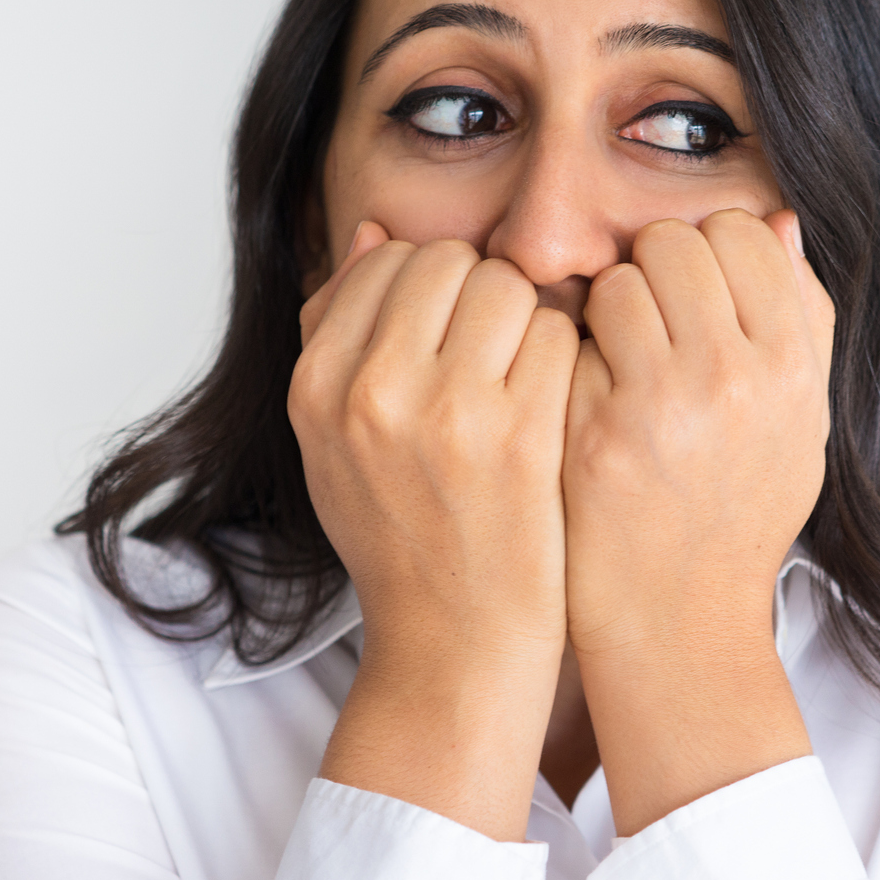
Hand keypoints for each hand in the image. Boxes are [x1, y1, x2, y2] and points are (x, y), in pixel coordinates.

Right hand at [291, 222, 579, 839]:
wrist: (453, 647)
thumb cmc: (402, 537)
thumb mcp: (335, 441)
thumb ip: (340, 333)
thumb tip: (372, 232)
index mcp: (315, 386)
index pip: (386, 260)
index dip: (433, 287)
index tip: (450, 336)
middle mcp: (369, 393)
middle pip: (449, 261)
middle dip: (483, 295)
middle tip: (496, 356)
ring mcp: (444, 414)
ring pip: (508, 287)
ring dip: (529, 322)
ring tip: (523, 381)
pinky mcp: (516, 439)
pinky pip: (554, 336)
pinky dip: (564, 362)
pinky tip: (554, 408)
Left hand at [562, 207, 834, 833]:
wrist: (679, 621)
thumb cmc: (738, 513)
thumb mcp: (800, 422)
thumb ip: (802, 319)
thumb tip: (778, 221)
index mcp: (790, 368)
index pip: (741, 233)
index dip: (709, 254)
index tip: (695, 296)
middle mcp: (731, 379)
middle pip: (672, 243)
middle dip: (652, 272)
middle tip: (646, 326)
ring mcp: (657, 406)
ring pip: (614, 281)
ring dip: (605, 311)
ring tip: (615, 363)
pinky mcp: (589, 433)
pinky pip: (567, 338)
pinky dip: (570, 357)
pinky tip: (582, 398)